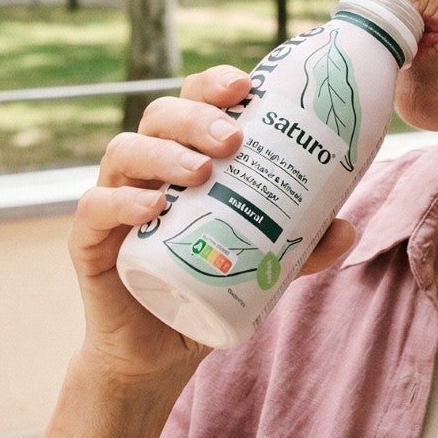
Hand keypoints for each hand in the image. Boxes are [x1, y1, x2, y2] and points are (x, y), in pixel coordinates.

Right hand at [68, 63, 359, 384]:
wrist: (160, 352)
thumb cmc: (208, 289)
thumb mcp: (264, 266)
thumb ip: (302, 248)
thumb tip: (347, 228)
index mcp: (185, 158)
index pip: (193, 102)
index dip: (213, 85)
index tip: (245, 86)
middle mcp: (146, 169)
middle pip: (160, 116)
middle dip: (195, 117)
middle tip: (232, 138)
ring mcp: (115, 201)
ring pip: (124, 151)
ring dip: (164, 154)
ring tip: (201, 172)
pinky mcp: (90, 241)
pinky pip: (94, 208)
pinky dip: (121, 201)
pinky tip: (152, 206)